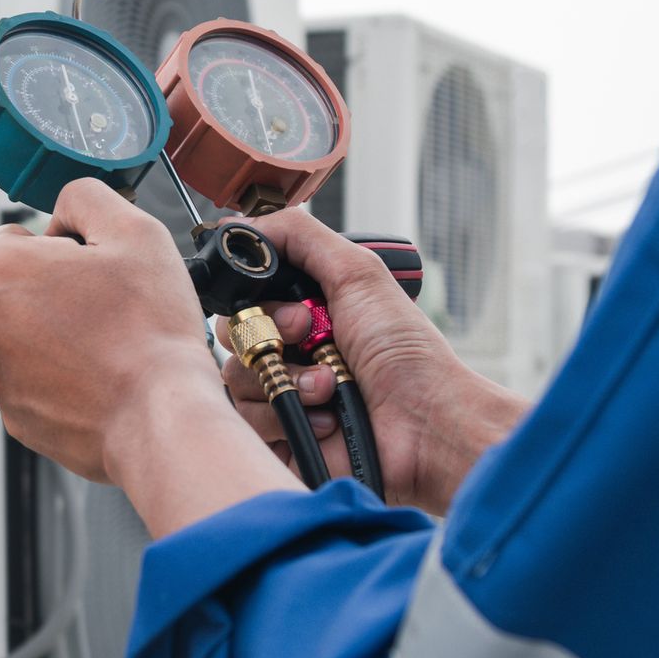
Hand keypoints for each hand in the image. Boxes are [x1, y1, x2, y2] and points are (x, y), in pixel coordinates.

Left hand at [0, 179, 220, 482]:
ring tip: (108, 348)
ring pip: (24, 338)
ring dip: (57, 336)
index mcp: (1, 268)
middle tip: (109, 311)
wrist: (160, 417)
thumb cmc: (151, 327)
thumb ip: (85, 196)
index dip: (62, 248)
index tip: (97, 271)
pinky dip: (61, 380)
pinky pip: (35, 383)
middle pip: (18, 290)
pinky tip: (100, 381)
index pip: (17, 238)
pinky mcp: (13, 416)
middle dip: (56, 293)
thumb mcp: (134, 229)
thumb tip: (64, 207)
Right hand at [214, 210, 530, 514]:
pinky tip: (326, 417)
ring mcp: (283, 393)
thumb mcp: (359, 274)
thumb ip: (301, 236)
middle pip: (233, 333)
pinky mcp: (278, 436)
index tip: (298, 307)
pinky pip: (246, 420)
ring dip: (286, 378)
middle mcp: (290, 349)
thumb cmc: (407, 355)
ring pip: (236, 377)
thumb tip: (244, 222)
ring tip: (330, 385)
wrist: (426, 424)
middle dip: (273, 336)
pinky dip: (287, 416)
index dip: (261, 300)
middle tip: (313, 338)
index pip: (246, 297)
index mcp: (305, 311)